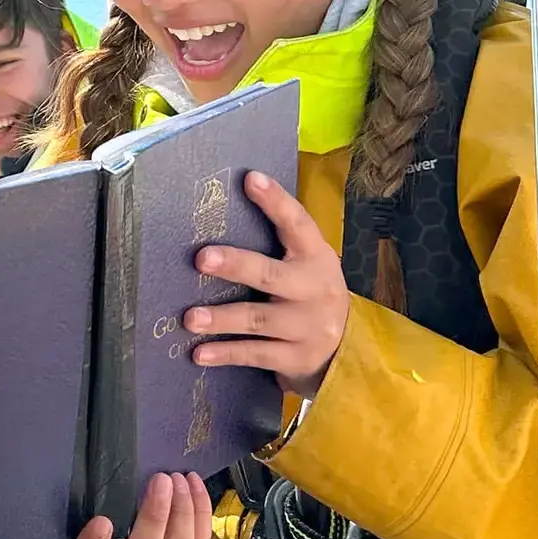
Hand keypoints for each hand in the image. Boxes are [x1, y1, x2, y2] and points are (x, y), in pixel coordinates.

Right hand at [65, 472, 211, 538]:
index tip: (101, 521)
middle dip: (155, 518)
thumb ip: (92, 505)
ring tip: (180, 480)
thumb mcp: (85, 522)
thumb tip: (107, 470)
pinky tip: (195, 486)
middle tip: (161, 480)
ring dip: (184, 515)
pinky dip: (201, 516)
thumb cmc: (101, 534)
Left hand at [184, 171, 348, 398]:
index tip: (250, 179)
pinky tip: (199, 353)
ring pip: (258, 320)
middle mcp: (314, 290)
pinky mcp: (296, 358)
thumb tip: (230, 202)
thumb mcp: (305, 266)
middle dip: (236, 265)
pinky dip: (225, 354)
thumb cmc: (308, 295)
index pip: (298, 224)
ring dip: (221, 319)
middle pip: (270, 275)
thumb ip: (278, 243)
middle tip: (202, 258)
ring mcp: (307, 327)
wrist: (348, 354)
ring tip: (189, 317)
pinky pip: (255, 354)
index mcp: (316, 258)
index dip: (276, 201)